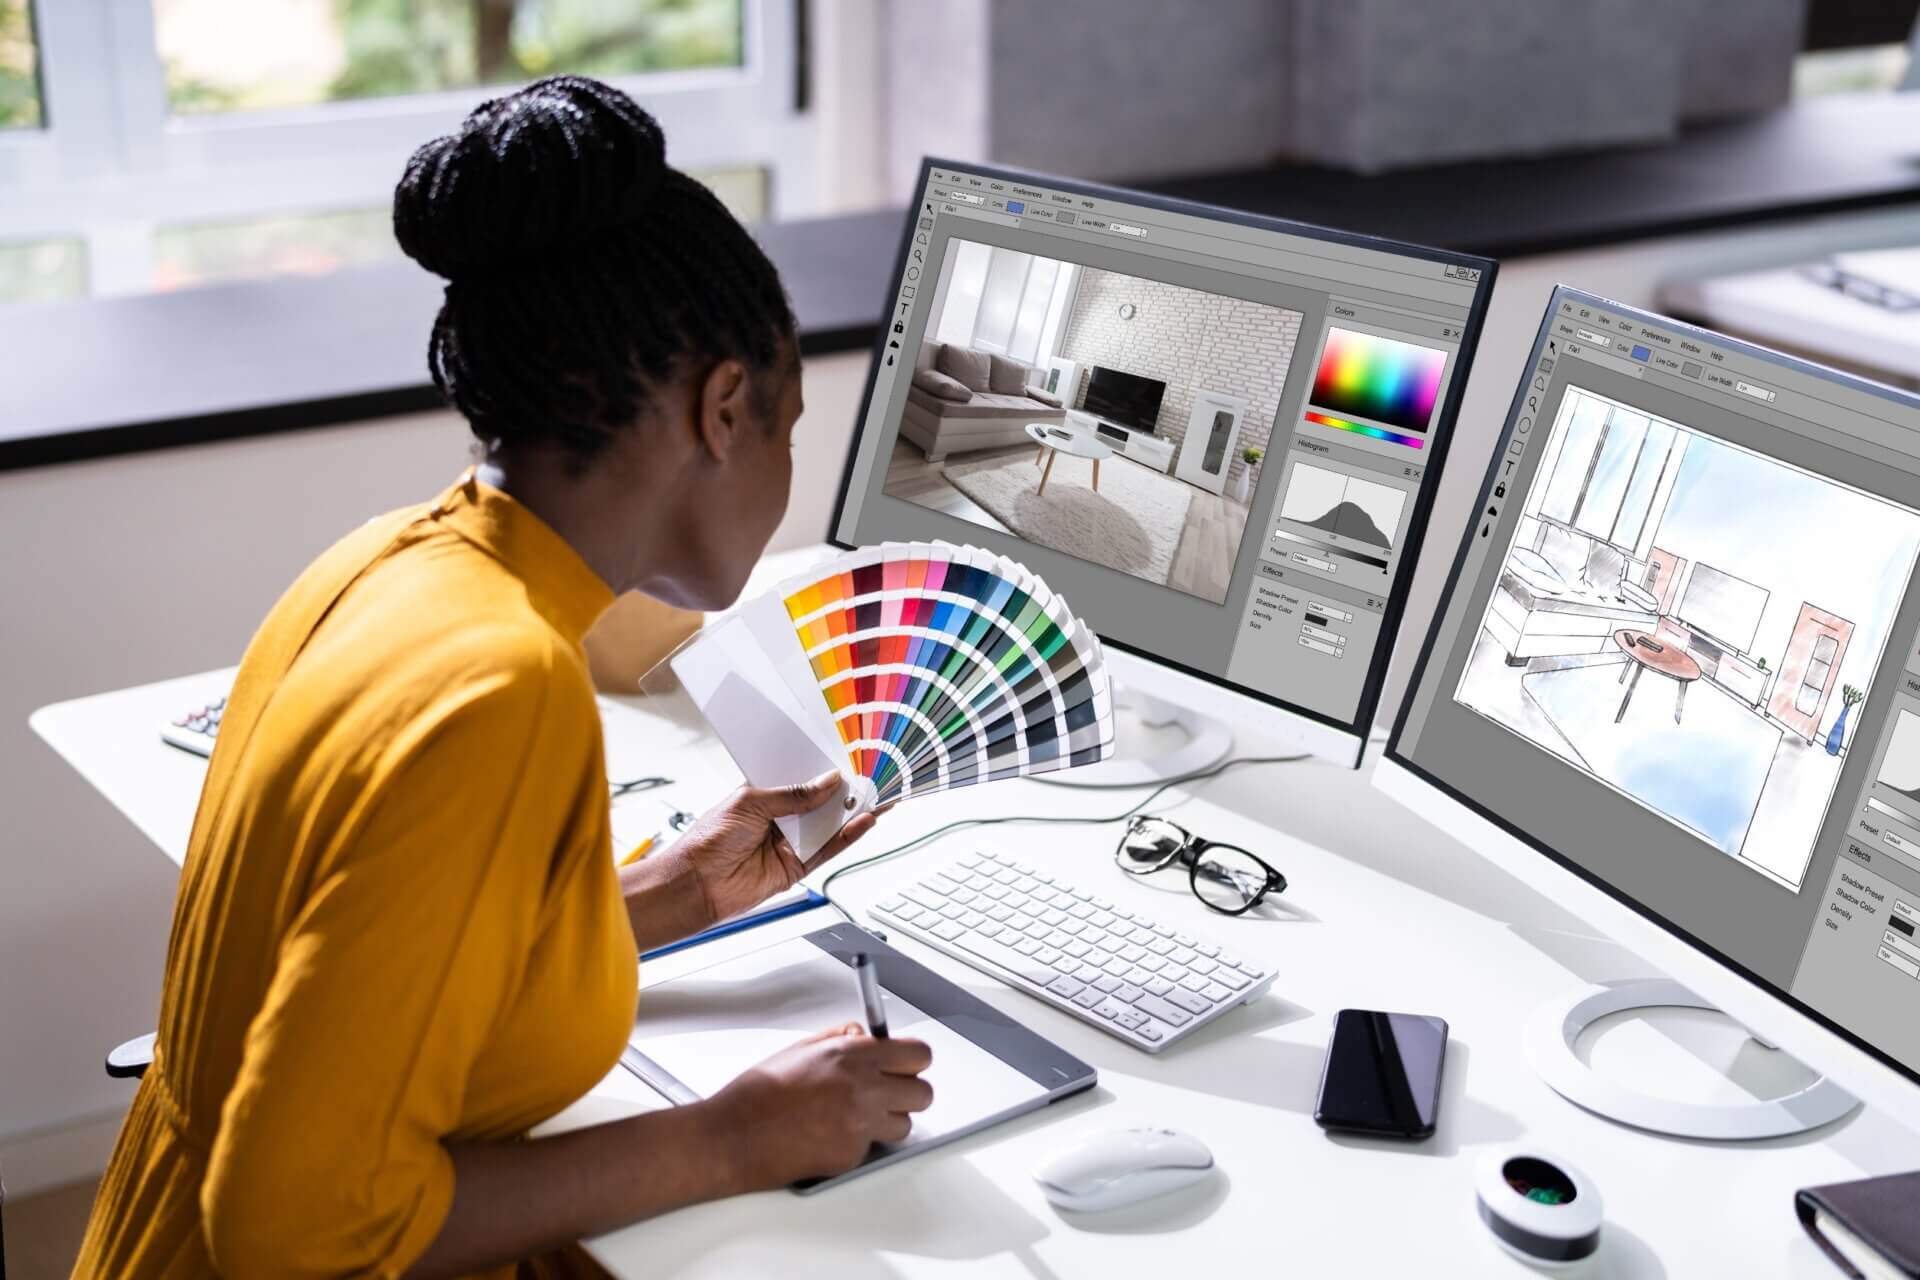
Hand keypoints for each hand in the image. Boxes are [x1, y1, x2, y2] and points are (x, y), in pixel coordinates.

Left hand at [671, 772, 880, 923]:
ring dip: (852, 812)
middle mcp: (780, 818)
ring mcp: (790, 842)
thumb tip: (827, 783)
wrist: (695, 883)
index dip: (824, 771)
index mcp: (765, 795)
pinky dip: (847, 836)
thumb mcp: (750, 802)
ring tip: (877, 795)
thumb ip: (793, 795)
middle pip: (821, 802)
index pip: (802, 779)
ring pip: (829, 825)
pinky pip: (828, 849)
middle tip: (871, 776)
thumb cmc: (707, 840)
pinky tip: (863, 821)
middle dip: (845, 790)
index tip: (848, 761)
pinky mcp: (797, 866)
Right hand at [703, 1023, 933, 1189]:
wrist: (733, 1136)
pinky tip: (830, 1133)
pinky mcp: (852, 1155)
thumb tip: (863, 1033)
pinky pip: (873, 1146)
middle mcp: (863, 1088)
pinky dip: (858, 1142)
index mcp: (851, 1055)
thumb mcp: (799, 1049)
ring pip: (904, 1124)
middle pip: (923, 1092)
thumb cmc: (757, 1095)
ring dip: (888, 1120)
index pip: (917, 1054)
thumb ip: (839, 1038)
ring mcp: (860, 1124)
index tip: (905, 1064)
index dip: (912, 1060)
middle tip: (887, 1092)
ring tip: (855, 1116)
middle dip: (908, 1092)